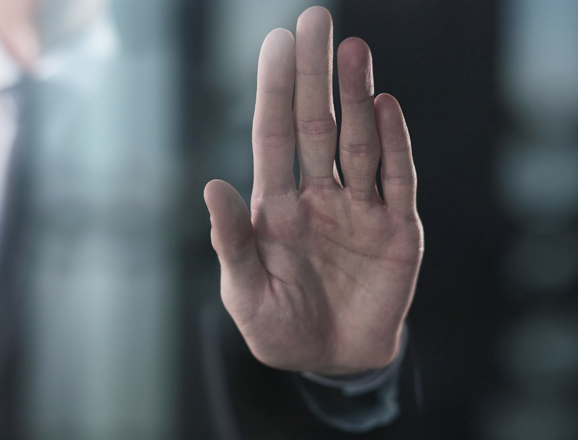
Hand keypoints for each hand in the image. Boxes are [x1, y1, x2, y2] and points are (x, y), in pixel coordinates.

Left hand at [203, 7, 422, 375]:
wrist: (330, 360)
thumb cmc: (279, 326)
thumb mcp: (245, 291)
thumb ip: (231, 241)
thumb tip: (211, 185)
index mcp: (276, 207)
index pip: (275, 136)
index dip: (274, 91)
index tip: (274, 43)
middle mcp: (317, 196)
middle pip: (316, 125)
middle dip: (314, 76)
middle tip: (314, 21)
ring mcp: (359, 209)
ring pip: (358, 142)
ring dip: (356, 96)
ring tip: (353, 51)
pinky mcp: (396, 230)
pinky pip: (396, 180)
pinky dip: (393, 145)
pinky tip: (384, 107)